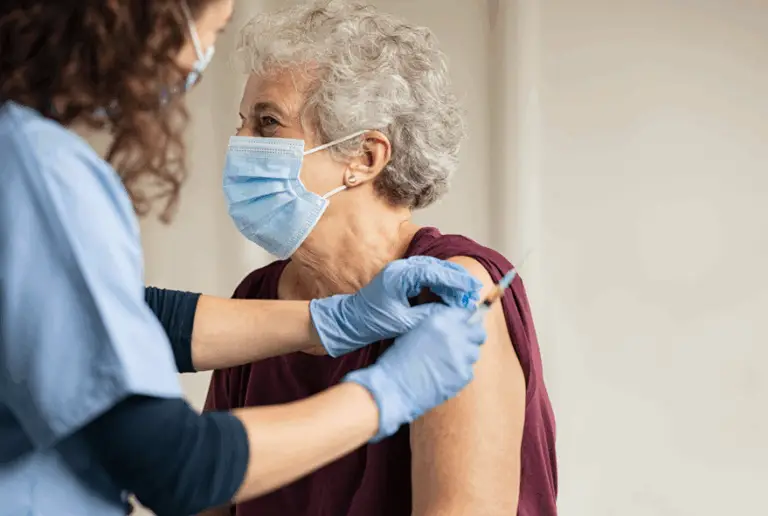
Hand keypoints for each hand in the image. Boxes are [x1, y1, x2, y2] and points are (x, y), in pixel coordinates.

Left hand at [309, 256, 481, 356]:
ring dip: (449, 281)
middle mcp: (400, 269)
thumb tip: (453, 312)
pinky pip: (425, 276)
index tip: (473, 289)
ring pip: (433, 270)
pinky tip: (449, 296)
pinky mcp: (400, 278)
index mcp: (399, 276)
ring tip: (466, 295)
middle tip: (475, 292)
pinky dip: (439, 284)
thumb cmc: (371, 322)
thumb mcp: (403, 322)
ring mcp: (400, 271)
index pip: (435, 272)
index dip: (456, 280)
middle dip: (457, 279)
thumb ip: (428, 315)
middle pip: (436, 267)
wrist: (348, 321)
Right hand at [343, 305, 485, 440]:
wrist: (394, 387)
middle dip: (472, 337)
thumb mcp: (416, 330)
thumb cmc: (398, 359)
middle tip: (462, 344)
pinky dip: (459, 373)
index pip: (466, 313)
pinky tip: (444, 376)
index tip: (464, 325)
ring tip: (447, 363)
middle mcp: (455, 335)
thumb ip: (438, 324)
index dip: (465, 320)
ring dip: (465, 356)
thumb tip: (455, 325)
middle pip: (479, 332)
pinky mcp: (464, 375)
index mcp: (441, 320)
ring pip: (474, 353)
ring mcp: (462, 356)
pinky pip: (469, 371)